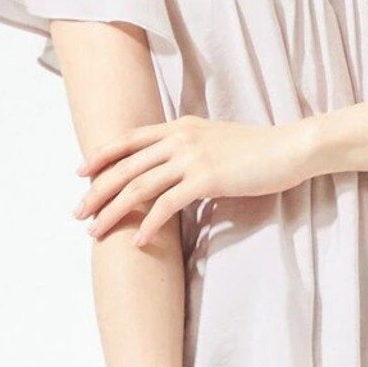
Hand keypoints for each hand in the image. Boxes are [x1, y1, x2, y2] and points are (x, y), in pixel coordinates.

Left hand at [72, 115, 313, 245]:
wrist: (289, 148)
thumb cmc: (257, 148)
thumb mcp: (215, 138)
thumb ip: (189, 145)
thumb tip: (169, 165)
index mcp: (180, 126)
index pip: (129, 139)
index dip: (101, 156)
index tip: (80, 173)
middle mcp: (180, 137)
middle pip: (126, 166)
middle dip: (97, 190)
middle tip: (78, 212)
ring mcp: (192, 157)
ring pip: (138, 186)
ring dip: (114, 211)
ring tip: (96, 231)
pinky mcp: (206, 179)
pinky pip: (166, 204)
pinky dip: (149, 224)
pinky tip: (138, 240)